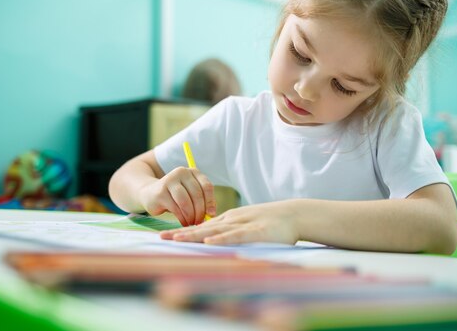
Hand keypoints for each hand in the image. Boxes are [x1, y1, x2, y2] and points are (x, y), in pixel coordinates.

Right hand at [140, 166, 215, 225]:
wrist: (150, 193)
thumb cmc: (175, 196)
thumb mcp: (190, 194)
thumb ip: (202, 201)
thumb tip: (212, 215)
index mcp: (192, 171)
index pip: (206, 186)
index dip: (210, 202)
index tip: (211, 215)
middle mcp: (181, 172)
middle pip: (197, 194)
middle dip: (200, 212)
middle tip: (200, 222)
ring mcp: (169, 180)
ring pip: (186, 202)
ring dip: (191, 216)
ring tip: (191, 223)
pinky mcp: (160, 192)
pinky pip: (176, 208)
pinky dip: (182, 218)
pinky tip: (183, 222)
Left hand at [159, 201, 299, 244]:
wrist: (294, 214)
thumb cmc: (272, 223)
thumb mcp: (247, 227)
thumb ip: (232, 233)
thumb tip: (216, 241)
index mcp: (230, 220)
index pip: (202, 226)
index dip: (184, 231)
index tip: (166, 236)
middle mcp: (232, 221)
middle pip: (203, 227)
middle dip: (182, 233)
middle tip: (161, 237)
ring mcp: (244, 225)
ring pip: (215, 230)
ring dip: (195, 235)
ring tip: (177, 239)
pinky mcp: (256, 231)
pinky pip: (236, 235)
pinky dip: (222, 239)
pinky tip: (209, 241)